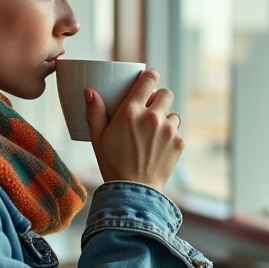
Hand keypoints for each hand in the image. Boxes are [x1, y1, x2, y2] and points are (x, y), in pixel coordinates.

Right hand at [85, 69, 184, 190]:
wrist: (134, 191)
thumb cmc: (112, 165)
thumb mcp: (97, 138)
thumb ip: (95, 112)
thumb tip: (90, 91)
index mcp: (130, 112)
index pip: (148, 79)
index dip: (150, 76)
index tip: (148, 79)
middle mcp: (152, 117)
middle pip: (165, 93)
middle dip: (159, 97)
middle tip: (150, 108)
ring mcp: (168, 130)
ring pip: (173, 114)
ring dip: (165, 119)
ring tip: (154, 132)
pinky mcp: (178, 143)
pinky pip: (177, 132)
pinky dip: (170, 137)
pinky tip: (159, 148)